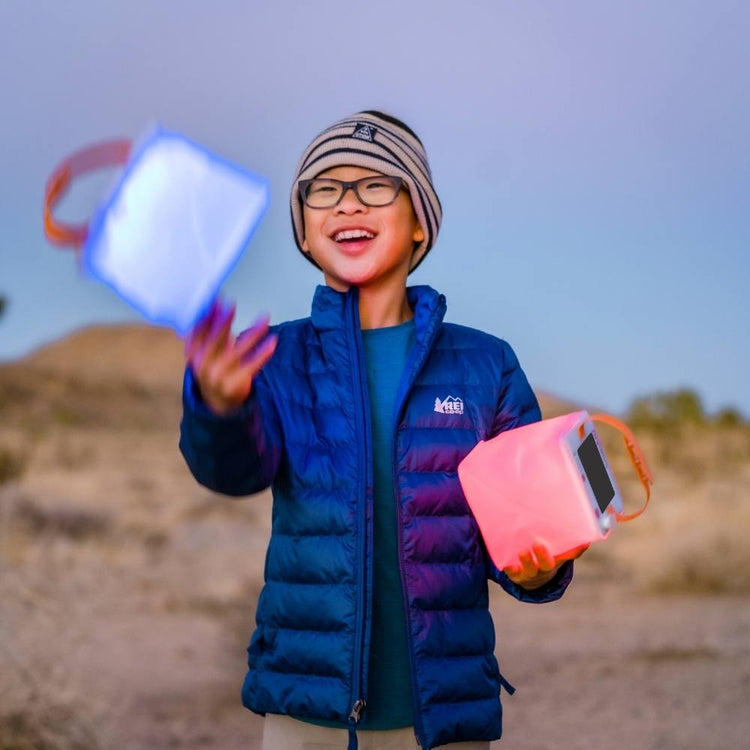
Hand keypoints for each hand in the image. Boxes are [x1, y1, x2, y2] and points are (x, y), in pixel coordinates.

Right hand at [184, 299, 277, 415]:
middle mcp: (204, 365)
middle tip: (231, 306)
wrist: (218, 403)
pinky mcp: (235, 384)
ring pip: (237, 351)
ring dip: (253, 333)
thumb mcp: (211, 349)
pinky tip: (272, 342)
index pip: (198, 332)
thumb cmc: (216, 368)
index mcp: (194, 354)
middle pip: (215, 340)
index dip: (207, 316)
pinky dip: (263, 353)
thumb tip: (217, 302)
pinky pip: (252, 366)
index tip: (217, 300)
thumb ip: (214, 328)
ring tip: (264, 319)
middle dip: (223, 322)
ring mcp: (219, 376)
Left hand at [504, 541, 588, 589]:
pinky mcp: (515, 575)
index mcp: (555, 562)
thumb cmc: (545, 560)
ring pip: (529, 570)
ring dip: (527, 561)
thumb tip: (586, 540)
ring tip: (523, 552)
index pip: (566, 556)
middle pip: (546, 565)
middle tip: (538, 543)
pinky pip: (513, 574)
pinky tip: (507, 565)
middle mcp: (543, 569)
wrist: (531, 579)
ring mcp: (529, 573)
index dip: (573, 551)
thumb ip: (570, 548)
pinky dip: (510, 570)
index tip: (581, 542)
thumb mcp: (558, 555)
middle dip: (543, 555)